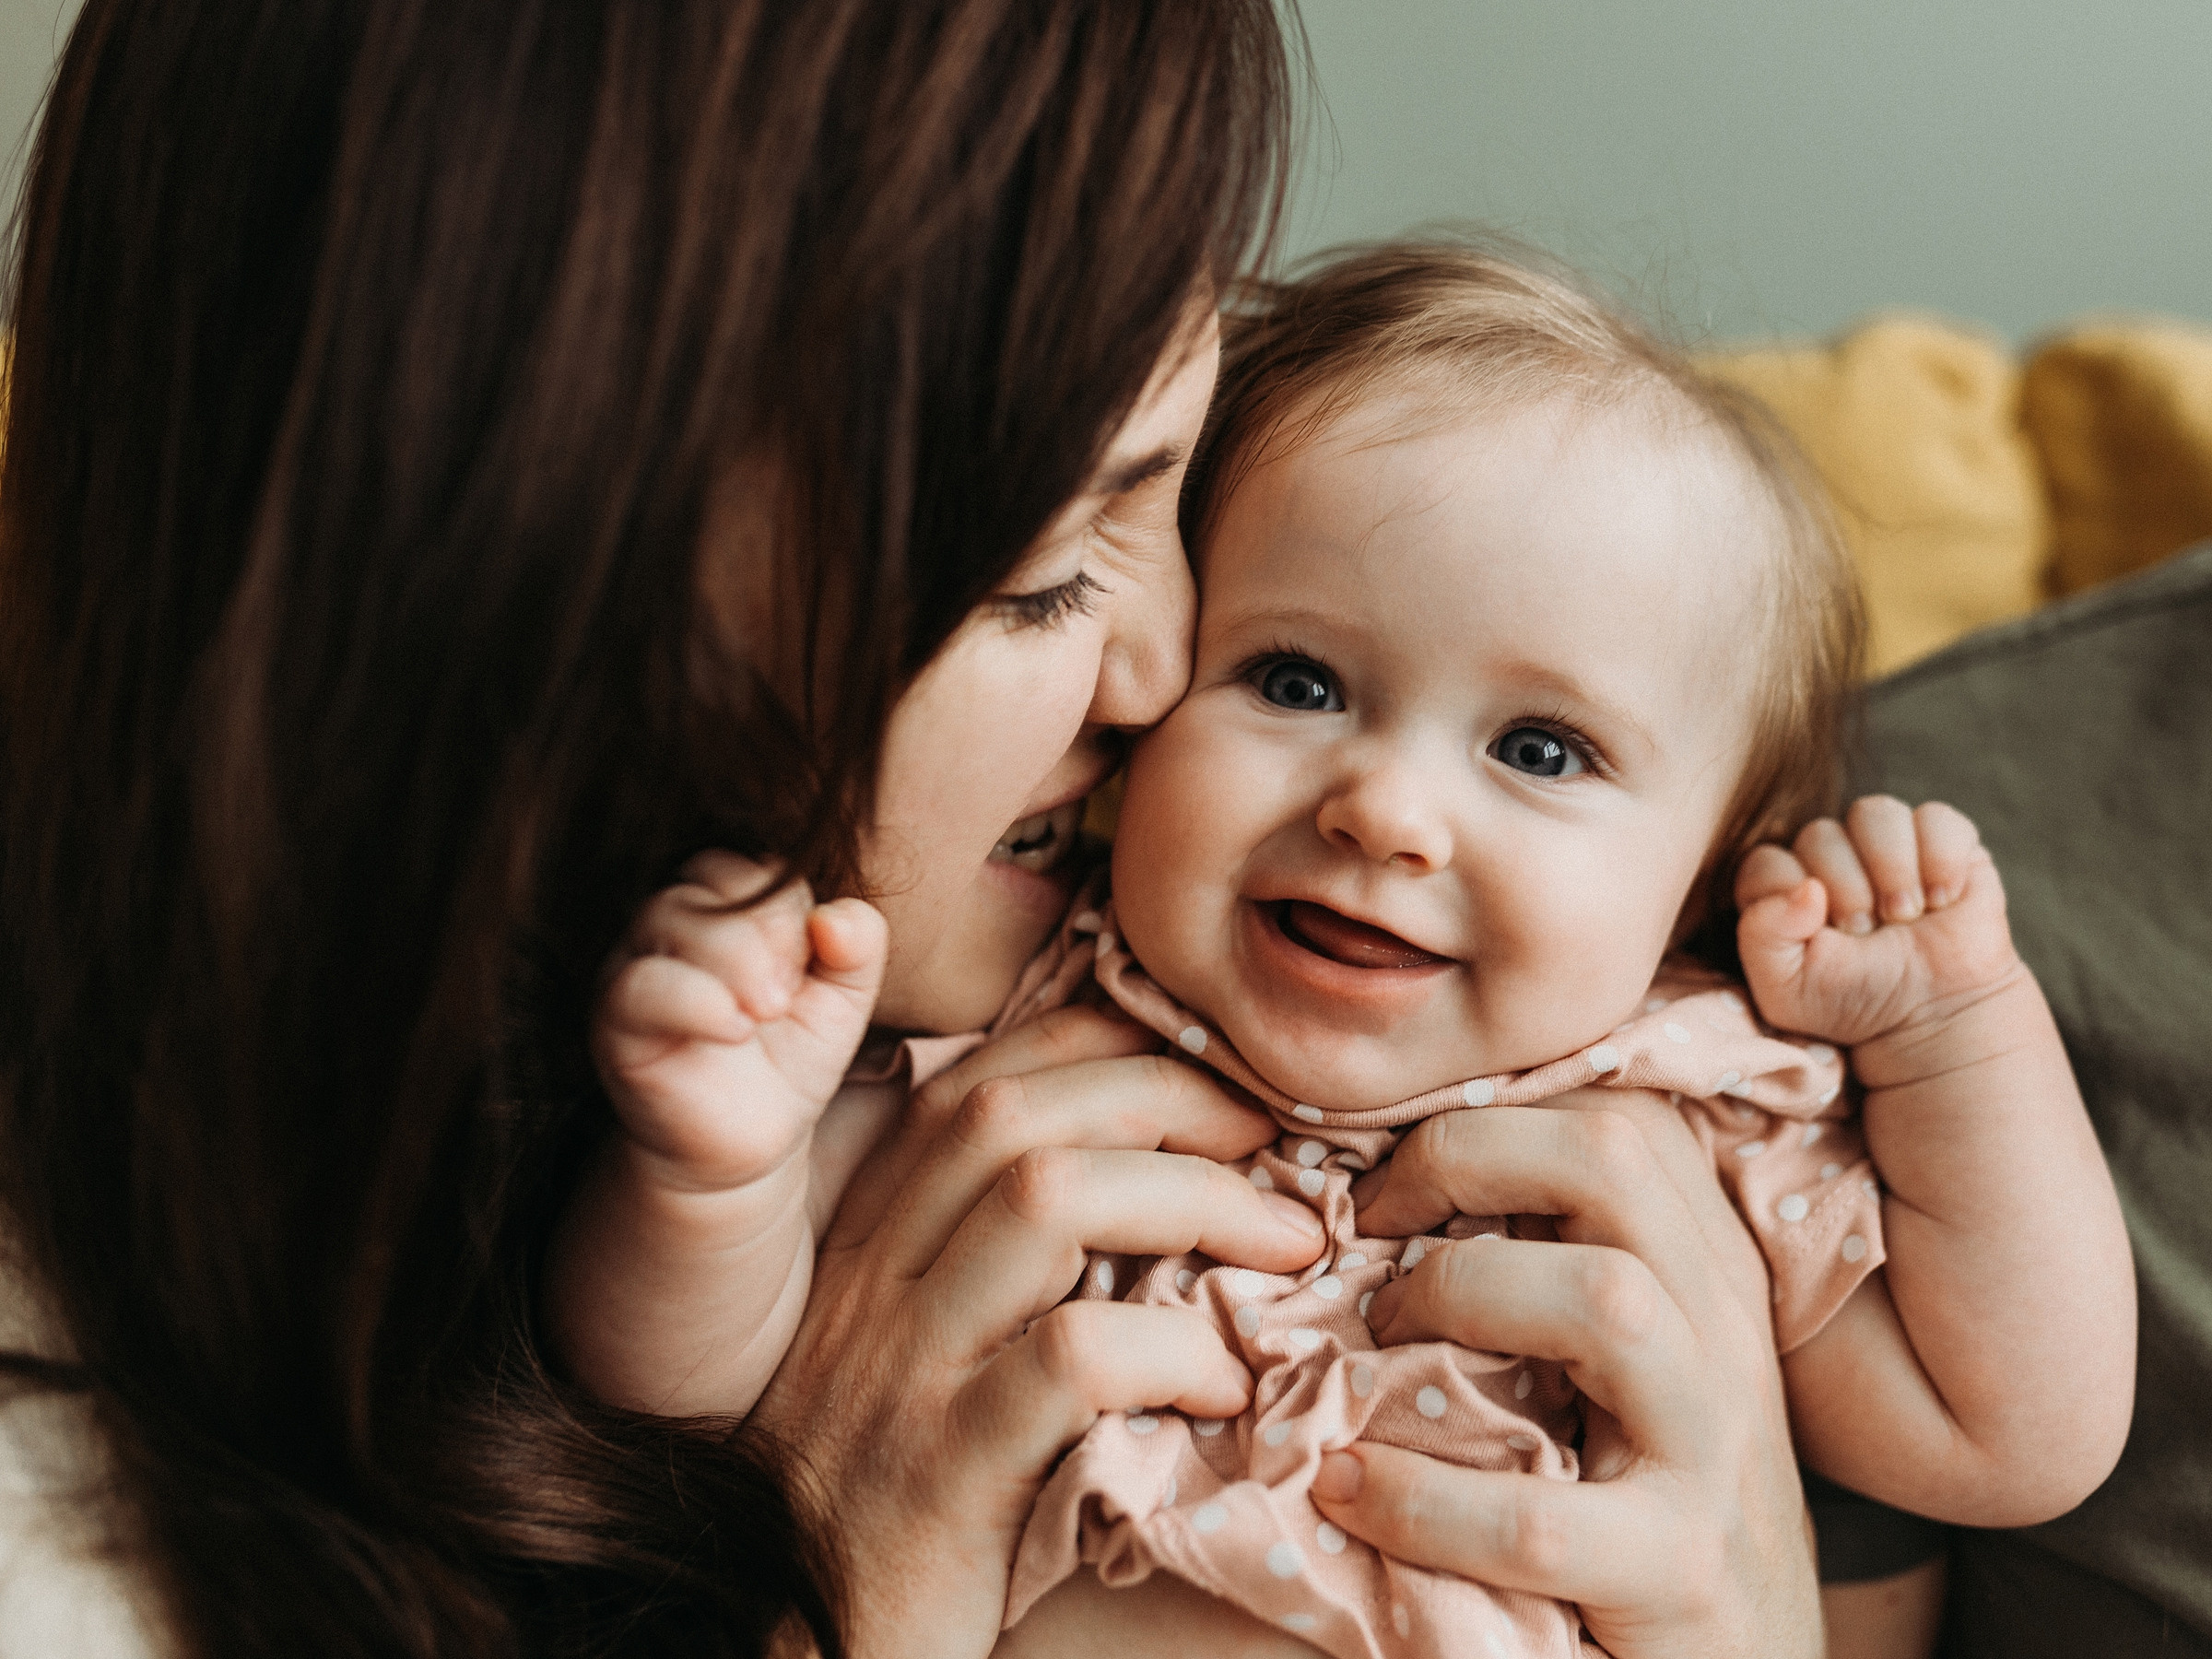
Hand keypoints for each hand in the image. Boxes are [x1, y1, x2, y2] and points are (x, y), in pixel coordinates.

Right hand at [595, 851, 884, 1193]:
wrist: (747, 1143)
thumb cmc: (789, 1058)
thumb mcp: (843, 1001)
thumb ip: (859, 946)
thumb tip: (837, 916)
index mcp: (726, 906)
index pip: (755, 867)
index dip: (790, 907)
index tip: (812, 966)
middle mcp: (672, 923)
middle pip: (711, 880)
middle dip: (766, 931)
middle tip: (787, 997)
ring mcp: (636, 965)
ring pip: (670, 915)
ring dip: (736, 958)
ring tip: (768, 1011)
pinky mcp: (616, 1020)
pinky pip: (641, 985)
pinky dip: (696, 1000)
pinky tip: (735, 1029)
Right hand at [750, 1006, 1328, 1658]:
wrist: (801, 1655)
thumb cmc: (891, 1501)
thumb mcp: (922, 1358)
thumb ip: (994, 1264)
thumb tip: (1153, 1177)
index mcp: (871, 1241)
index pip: (981, 1081)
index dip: (1105, 1042)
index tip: (1210, 1066)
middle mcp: (872, 1282)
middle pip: (1016, 1114)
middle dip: (1167, 1096)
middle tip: (1272, 1140)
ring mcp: (899, 1372)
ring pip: (1043, 1201)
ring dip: (1193, 1198)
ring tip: (1284, 1244)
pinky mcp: (939, 1475)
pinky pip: (1068, 1362)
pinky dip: (1172, 1350)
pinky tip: (1226, 1386)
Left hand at [1315, 1107, 1820, 1658]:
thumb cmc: (1645, 1507)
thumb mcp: (1621, 1371)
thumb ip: (1547, 1274)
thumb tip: (1383, 1193)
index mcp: (1706, 1276)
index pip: (1619, 1117)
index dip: (1486, 1117)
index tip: (1390, 1180)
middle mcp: (1724, 1338)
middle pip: (1613, 1159)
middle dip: (1462, 1157)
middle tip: (1367, 1225)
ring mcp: (1715, 1455)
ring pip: (1605, 1300)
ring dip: (1455, 1295)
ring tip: (1370, 1343)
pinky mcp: (1679, 1574)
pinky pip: (1534, 1521)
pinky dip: (1419, 1499)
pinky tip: (1350, 1488)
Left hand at [1734, 795, 2023, 1047]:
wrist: (1933, 1016)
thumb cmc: (1853, 1002)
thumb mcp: (1787, 989)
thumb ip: (1763, 935)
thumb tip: (1804, 887)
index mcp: (1783, 888)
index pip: (1766, 862)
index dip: (1791, 896)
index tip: (1822, 936)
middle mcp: (1830, 858)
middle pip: (1821, 834)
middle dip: (1847, 890)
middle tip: (1867, 933)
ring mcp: (1886, 846)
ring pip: (1875, 812)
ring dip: (1891, 868)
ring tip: (1905, 916)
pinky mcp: (1943, 843)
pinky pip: (1937, 818)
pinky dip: (1942, 859)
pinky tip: (1944, 900)